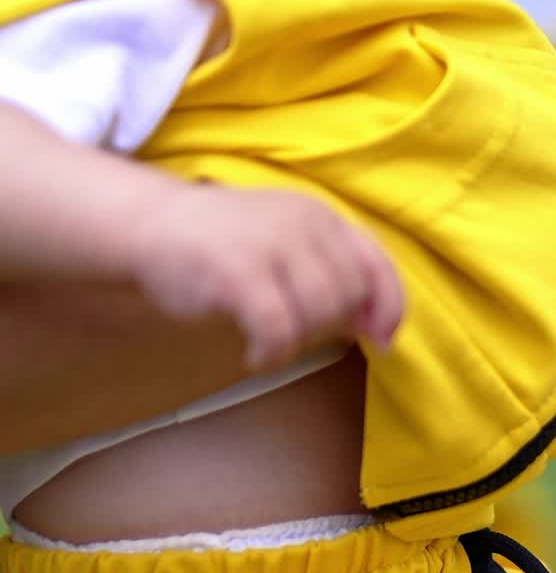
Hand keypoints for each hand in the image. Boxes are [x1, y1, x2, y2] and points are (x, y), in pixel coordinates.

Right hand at [128, 185, 404, 369]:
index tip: (384, 339)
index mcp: (321, 217)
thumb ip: (332, 278)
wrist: (148, 226)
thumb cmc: (224, 247)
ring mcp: (271, 245)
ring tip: (272, 342)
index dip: (389, 307)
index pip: (377, 264)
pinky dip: (275, 353)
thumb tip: (378, 328)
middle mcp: (303, 224)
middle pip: (349, 295)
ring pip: (320, 313)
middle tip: (294, 332)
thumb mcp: (288, 249)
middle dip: (331, 326)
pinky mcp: (238, 272)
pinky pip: (280, 330)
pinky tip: (256, 355)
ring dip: (301, 342)